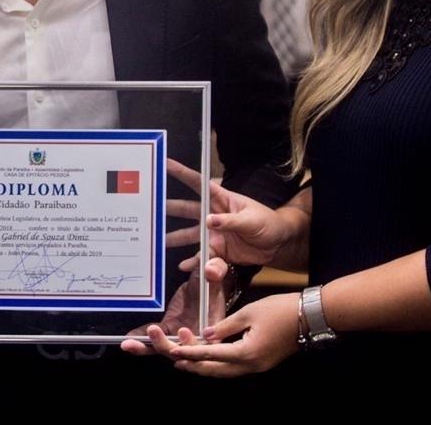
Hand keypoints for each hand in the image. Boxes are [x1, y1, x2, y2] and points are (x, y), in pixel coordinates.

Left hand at [121, 256, 227, 355]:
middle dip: (166, 345)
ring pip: (165, 348)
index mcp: (214, 327)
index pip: (206, 343)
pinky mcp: (169, 329)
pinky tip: (129, 339)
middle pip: (183, 351)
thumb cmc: (212, 279)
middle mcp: (198, 336)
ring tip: (131, 343)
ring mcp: (180, 335)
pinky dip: (141, 339)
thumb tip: (210, 270)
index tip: (183, 331)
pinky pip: (153, 339)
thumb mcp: (216, 272)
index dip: (194, 342)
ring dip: (148, 347)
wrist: (204, 281)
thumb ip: (216, 270)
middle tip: (154, 331)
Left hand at [150, 292, 300, 377]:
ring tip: (186, 360)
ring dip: (205, 366)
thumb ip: (224, 326)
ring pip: (225, 371)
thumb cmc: (281, 310)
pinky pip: (234, 367)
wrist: (310, 317)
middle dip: (194, 365)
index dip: (190, 352)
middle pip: (216, 370)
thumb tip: (206, 335)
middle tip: (174, 359)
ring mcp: (257, 366)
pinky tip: (210, 356)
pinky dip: (219, 363)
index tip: (173, 352)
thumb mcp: (249, 312)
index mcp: (246, 353)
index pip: (211, 355)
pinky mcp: (262, 362)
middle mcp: (251, 365)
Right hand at [166, 158, 292, 266]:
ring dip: (175, 238)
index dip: (182, 173)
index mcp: (222, 200)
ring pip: (190, 234)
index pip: (199, 184)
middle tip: (152, 210)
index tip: (165, 164)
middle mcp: (213, 215)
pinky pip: (201, 255)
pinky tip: (183, 266)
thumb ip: (230, 221)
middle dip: (170, 209)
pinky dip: (192, 261)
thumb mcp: (251, 219)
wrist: (278, 245)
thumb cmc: (268, 224)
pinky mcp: (218, 250)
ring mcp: (214, 233)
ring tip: (159, 241)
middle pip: (187, 209)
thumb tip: (208, 221)